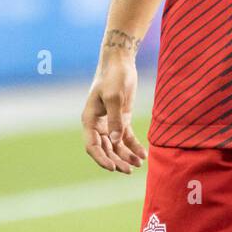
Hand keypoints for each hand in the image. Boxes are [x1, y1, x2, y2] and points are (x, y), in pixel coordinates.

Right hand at [81, 54, 147, 173]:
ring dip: (126, 156)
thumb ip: (115, 119)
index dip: (101, 158)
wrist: (120, 62)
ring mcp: (110, 122)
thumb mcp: (114, 96)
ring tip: (138, 165)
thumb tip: (115, 141)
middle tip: (129, 170)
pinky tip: (143, 155)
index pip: (92, 145)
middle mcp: (98, 124)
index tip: (113, 167)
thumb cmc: (113, 76)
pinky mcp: (122, 118)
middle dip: (116, 161)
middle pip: (105, 148)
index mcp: (89, 119)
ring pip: (116, 145)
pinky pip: (126, 137)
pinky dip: (133, 146)